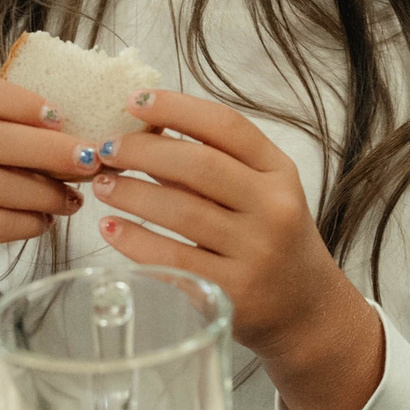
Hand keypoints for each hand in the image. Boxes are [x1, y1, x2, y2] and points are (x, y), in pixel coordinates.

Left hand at [93, 89, 383, 409]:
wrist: (305, 308)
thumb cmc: (272, 239)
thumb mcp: (261, 192)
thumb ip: (215, 163)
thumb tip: (145, 131)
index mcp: (280, 172)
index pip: (227, 126)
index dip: (177, 108)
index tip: (135, 101)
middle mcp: (273, 208)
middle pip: (199, 165)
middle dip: (142, 150)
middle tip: (107, 148)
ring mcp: (255, 252)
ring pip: (180, 211)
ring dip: (131, 192)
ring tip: (104, 184)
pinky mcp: (231, 293)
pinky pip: (170, 260)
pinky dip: (133, 240)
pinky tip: (111, 228)